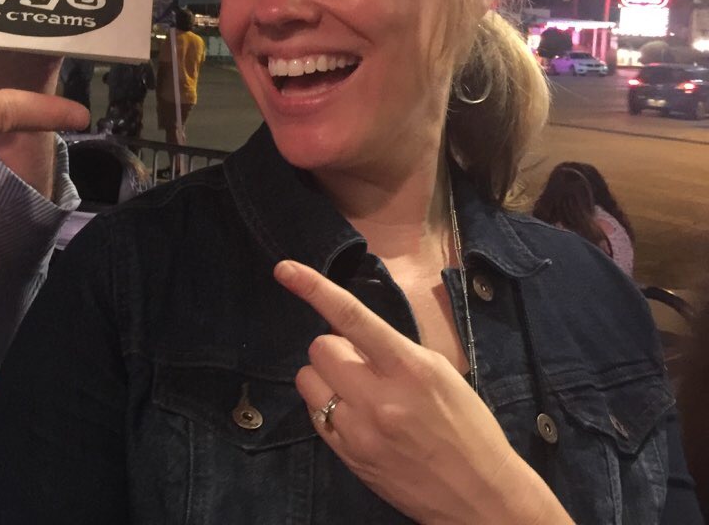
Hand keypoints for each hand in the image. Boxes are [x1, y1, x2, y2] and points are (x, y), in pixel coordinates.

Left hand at [274, 260, 569, 524]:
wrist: (482, 498)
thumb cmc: (469, 429)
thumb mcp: (440, 374)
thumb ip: (392, 350)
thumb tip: (348, 332)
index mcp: (410, 368)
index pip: (352, 317)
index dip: (314, 288)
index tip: (284, 270)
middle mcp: (380, 398)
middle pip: (320, 348)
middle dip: (337, 349)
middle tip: (362, 364)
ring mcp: (360, 431)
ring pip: (308, 380)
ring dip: (326, 377)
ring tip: (357, 391)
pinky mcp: (348, 457)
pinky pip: (314, 414)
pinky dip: (327, 406)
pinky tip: (355, 415)